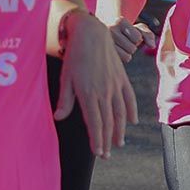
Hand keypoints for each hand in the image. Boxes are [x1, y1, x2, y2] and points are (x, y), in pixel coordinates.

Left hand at [55, 11, 137, 158]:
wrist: (92, 33)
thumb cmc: (74, 56)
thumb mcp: (65, 78)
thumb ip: (65, 100)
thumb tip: (58, 118)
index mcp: (89, 93)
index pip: (95, 122)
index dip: (97, 139)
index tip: (99, 152)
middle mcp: (104, 91)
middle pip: (108, 121)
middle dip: (107, 140)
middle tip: (106, 155)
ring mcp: (115, 85)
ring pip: (120, 112)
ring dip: (120, 130)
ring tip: (118, 142)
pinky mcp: (122, 77)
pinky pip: (129, 97)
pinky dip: (132, 110)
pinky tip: (132, 121)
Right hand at [109, 17, 156, 62]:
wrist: (105, 34)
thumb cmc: (125, 32)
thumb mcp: (137, 29)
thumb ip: (148, 34)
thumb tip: (152, 45)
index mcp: (120, 21)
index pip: (137, 38)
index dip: (136, 39)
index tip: (128, 34)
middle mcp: (110, 30)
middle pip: (132, 48)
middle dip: (131, 46)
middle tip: (123, 41)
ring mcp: (105, 42)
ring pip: (127, 56)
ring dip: (126, 53)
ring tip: (119, 46)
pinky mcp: (104, 52)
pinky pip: (122, 61)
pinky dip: (122, 58)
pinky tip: (116, 51)